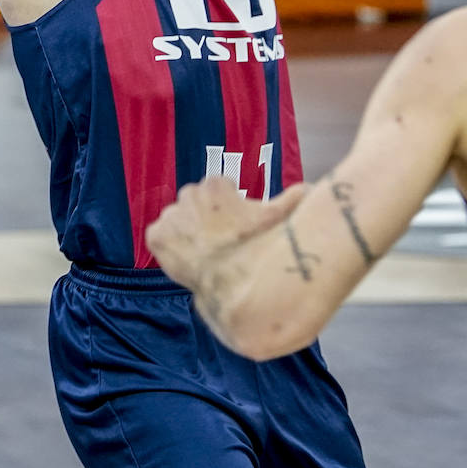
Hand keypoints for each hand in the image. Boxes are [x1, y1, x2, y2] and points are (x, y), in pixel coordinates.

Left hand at [146, 179, 306, 291]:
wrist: (235, 283)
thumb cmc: (260, 248)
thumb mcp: (282, 217)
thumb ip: (295, 197)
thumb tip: (308, 188)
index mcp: (215, 185)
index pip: (219, 190)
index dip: (230, 208)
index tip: (238, 226)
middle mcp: (188, 195)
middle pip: (196, 203)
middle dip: (207, 217)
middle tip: (224, 240)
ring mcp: (170, 216)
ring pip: (179, 219)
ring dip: (189, 231)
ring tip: (208, 252)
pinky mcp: (158, 237)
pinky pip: (162, 236)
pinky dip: (171, 246)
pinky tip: (190, 257)